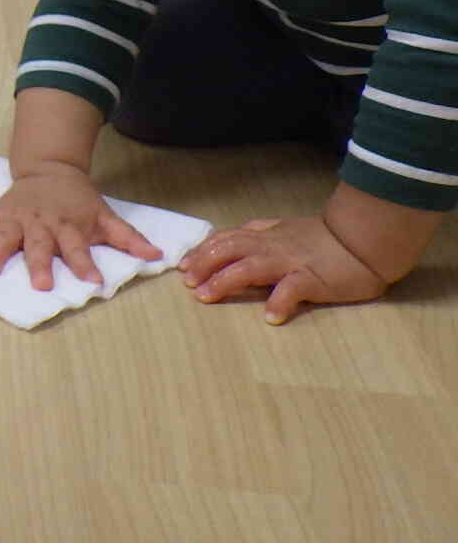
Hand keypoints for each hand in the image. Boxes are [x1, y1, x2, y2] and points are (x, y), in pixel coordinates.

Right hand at [0, 164, 160, 289]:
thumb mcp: (105, 216)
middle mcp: (41, 223)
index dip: (85, 264)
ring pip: (5, 236)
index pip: (78, 247)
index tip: (93, 282)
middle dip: (40, 264)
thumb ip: (128, 238)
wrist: (49, 170)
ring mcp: (17, 219)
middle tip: (40, 284)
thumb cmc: (79, 201)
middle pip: (40, 245)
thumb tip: (158, 257)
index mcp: (68, 226)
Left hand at [178, 215, 386, 323]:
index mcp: (266, 235)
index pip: (226, 239)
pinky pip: (293, 289)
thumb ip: (262, 234)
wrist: (363, 239)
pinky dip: (279, 302)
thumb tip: (236, 239)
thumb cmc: (327, 239)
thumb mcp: (287, 229)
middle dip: (204, 264)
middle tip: (187, 282)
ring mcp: (291, 262)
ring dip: (225, 281)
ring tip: (207, 296)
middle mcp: (272, 247)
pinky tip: (269, 317)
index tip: (183, 264)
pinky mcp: (313, 279)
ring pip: (250, 267)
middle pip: (229, 250)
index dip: (203, 251)